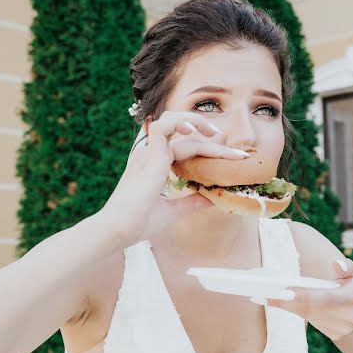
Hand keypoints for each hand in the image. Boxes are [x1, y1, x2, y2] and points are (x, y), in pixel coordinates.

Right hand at [100, 110, 250, 246]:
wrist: (119, 230)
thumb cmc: (138, 223)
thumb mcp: (173, 211)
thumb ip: (191, 202)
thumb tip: (213, 200)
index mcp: (153, 165)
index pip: (184, 147)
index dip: (207, 150)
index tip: (233, 159)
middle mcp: (150, 154)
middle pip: (181, 132)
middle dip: (207, 132)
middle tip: (233, 151)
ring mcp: (149, 152)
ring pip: (173, 122)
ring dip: (196, 122)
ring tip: (217, 133)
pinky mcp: (150, 155)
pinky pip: (164, 126)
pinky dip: (180, 123)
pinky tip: (198, 132)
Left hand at [267, 257, 352, 341]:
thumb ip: (347, 267)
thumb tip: (336, 264)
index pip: (323, 298)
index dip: (301, 296)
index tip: (282, 291)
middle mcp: (347, 317)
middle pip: (309, 309)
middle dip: (285, 301)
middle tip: (262, 293)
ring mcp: (341, 329)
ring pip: (307, 316)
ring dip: (287, 306)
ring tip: (265, 295)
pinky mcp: (334, 336)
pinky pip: (310, 321)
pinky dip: (296, 311)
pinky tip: (282, 302)